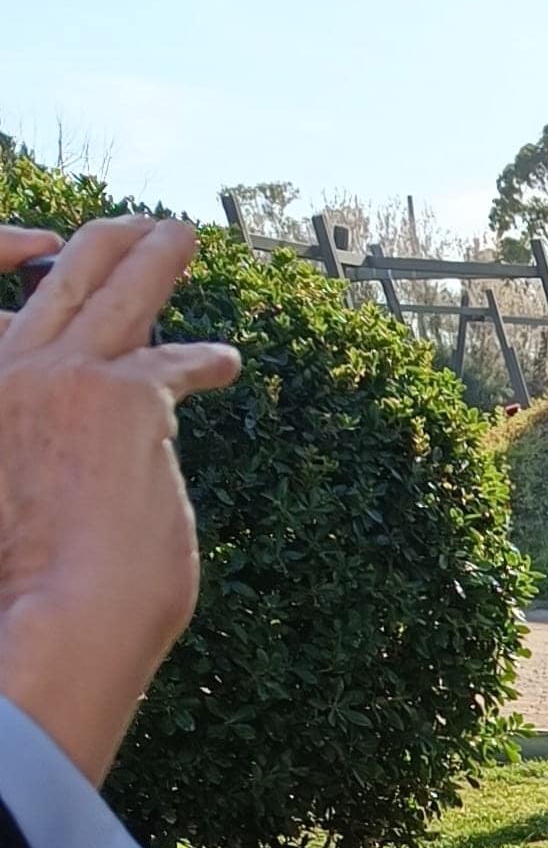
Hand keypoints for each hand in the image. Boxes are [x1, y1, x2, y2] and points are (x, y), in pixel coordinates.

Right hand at [0, 216, 240, 786]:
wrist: (57, 621)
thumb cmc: (34, 589)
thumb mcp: (21, 502)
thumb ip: (37, 454)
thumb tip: (82, 453)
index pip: (2, 325)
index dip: (23, 298)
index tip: (44, 283)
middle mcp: (9, 376)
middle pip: (54, 287)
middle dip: (97, 245)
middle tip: (131, 226)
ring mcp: (62, 378)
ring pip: (114, 292)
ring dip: (153, 257)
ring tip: (180, 238)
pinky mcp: (124, 395)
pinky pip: (173, 361)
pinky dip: (204, 360)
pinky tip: (226, 363)